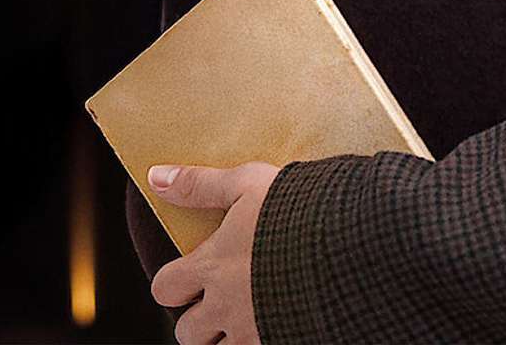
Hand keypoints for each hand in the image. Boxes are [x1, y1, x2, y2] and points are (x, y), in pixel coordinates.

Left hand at [146, 160, 280, 344]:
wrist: (349, 239)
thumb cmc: (298, 206)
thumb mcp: (248, 183)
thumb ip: (201, 184)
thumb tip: (156, 176)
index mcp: (214, 265)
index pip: (164, 288)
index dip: (172, 281)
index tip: (190, 270)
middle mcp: (227, 304)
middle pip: (186, 332)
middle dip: (197, 318)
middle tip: (220, 296)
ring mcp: (253, 328)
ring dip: (227, 334)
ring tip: (248, 308)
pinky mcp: (281, 339)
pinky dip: (259, 337)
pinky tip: (277, 316)